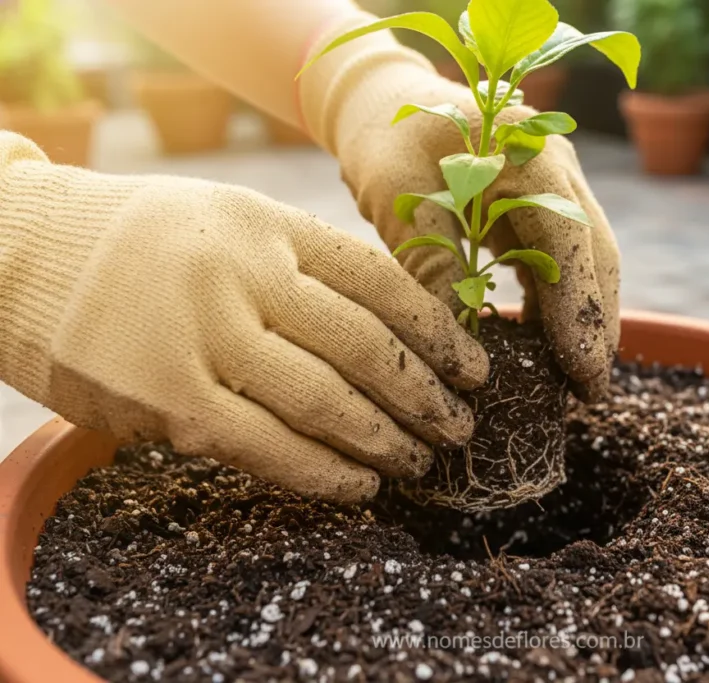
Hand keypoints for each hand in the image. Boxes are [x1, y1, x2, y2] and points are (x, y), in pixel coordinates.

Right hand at [0, 141, 488, 502]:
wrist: (18, 253)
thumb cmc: (138, 242)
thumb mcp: (227, 221)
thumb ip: (302, 264)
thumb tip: (394, 325)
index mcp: (268, 224)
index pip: (380, 280)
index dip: (439, 331)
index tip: (476, 366)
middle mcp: (244, 274)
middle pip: (366, 345)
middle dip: (426, 394)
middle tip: (462, 424)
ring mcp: (205, 337)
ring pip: (325, 400)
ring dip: (385, 439)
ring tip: (421, 460)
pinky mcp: (168, 401)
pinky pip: (266, 447)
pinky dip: (322, 473)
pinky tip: (359, 486)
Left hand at [334, 70, 619, 400]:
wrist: (385, 102)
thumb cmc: (387, 142)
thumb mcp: (402, 201)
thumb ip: (435, 264)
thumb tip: (460, 345)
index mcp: (529, 155)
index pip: (570, 241)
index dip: (579, 309)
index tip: (581, 370)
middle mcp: (557, 167)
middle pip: (596, 254)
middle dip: (596, 324)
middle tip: (588, 393)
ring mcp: (556, 183)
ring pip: (588, 260)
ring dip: (583, 317)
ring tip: (573, 381)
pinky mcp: (541, 203)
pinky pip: (562, 259)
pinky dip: (558, 302)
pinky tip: (545, 345)